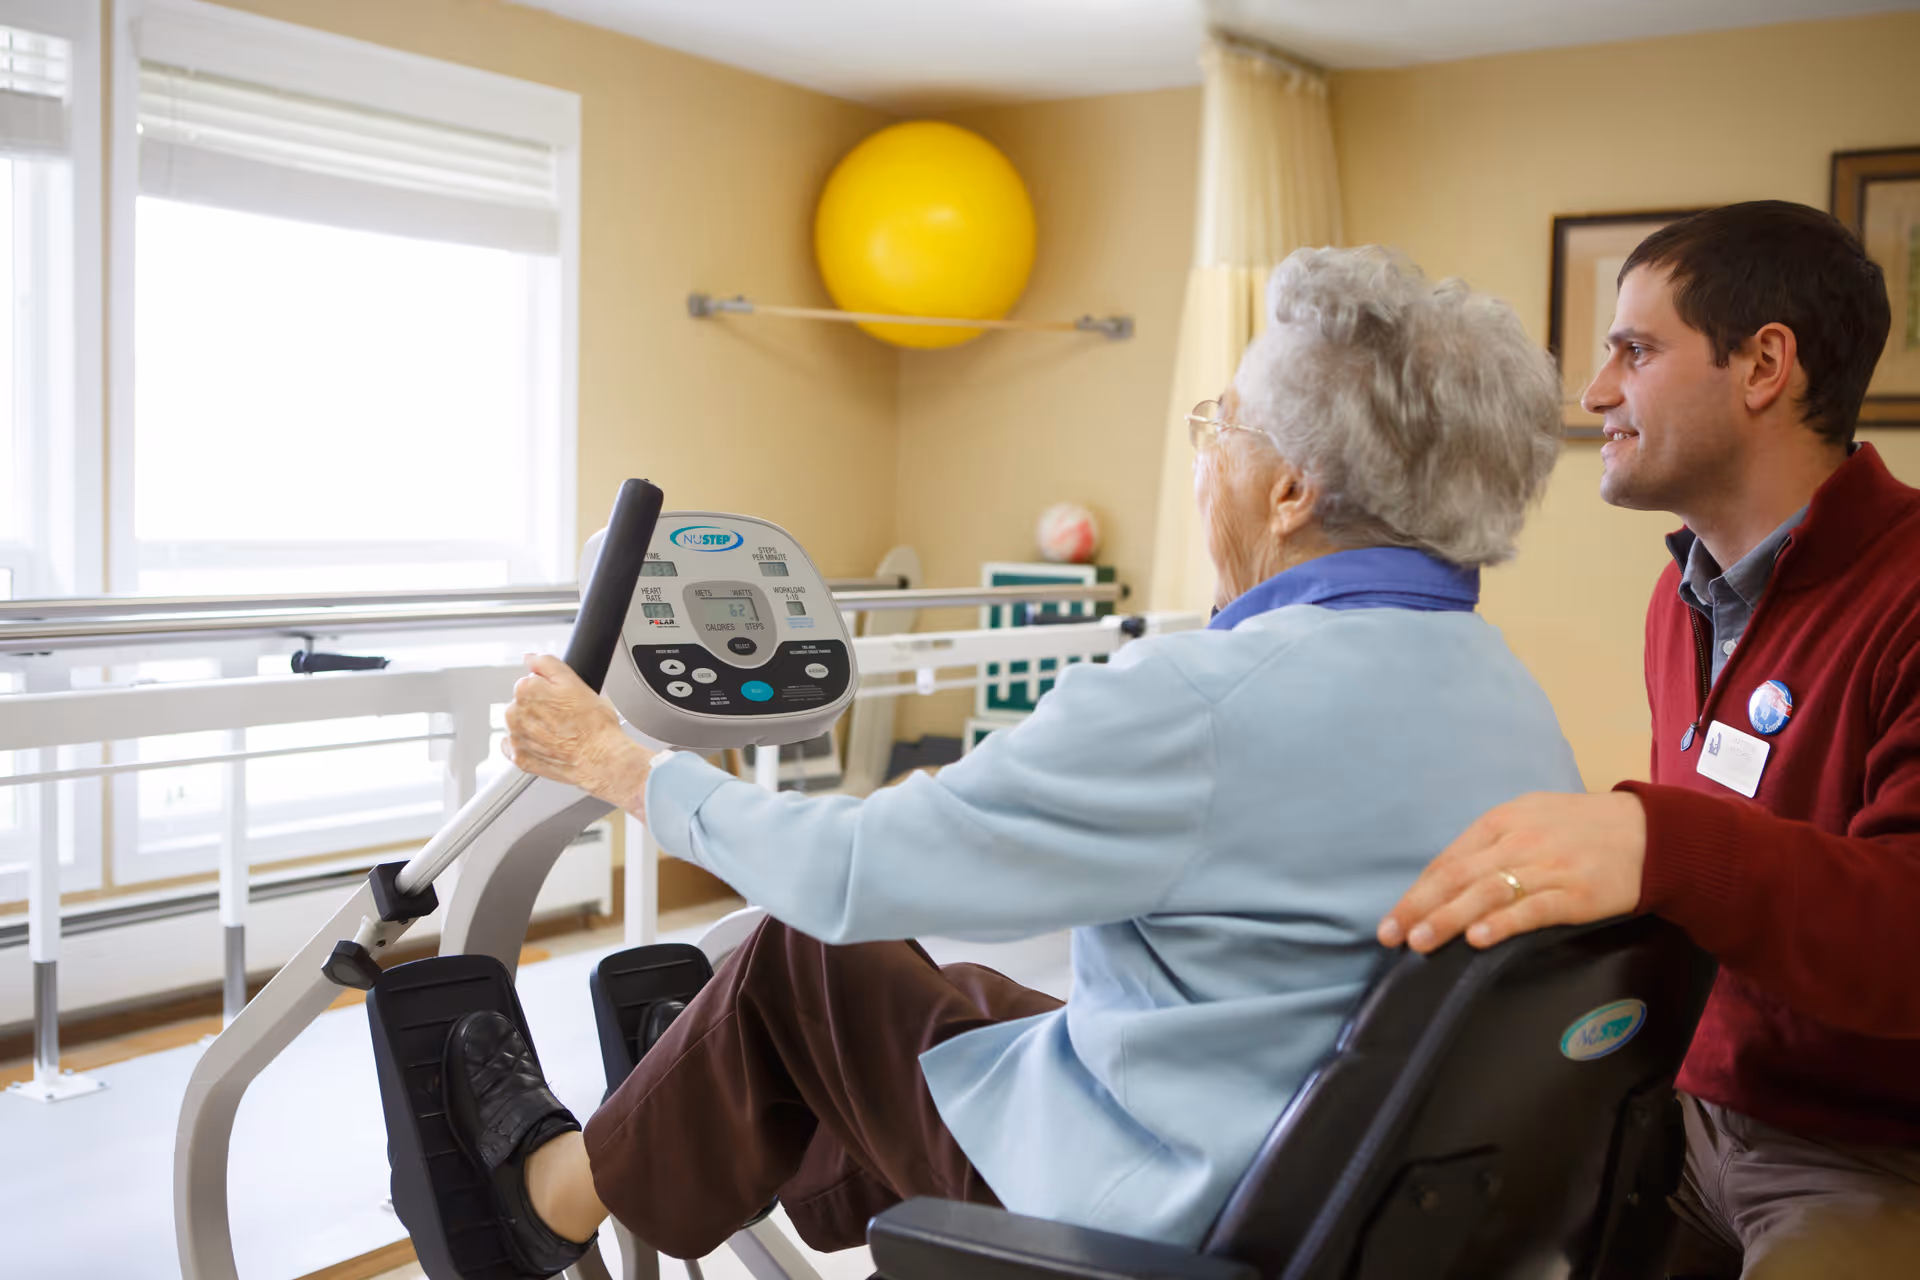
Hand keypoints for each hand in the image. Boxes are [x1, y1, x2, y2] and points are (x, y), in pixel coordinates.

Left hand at [503, 654, 651, 813]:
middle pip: (524, 702)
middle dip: (541, 706)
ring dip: (534, 725)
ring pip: (520, 723)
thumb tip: (530, 658)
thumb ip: (547, 663)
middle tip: (565, 715)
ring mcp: (515, 737)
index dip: (550, 688)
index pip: (531, 680)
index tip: (563, 698)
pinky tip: (547, 744)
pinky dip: (528, 744)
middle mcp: (514, 714)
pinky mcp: (519, 758)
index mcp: (525, 690)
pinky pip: (516, 746)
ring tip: (559, 731)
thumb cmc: (593, 724)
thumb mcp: (575, 681)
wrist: (600, 758)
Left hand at [1376, 791, 1646, 952]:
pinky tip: (1478, 938)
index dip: (1417, 891)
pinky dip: (1503, 923)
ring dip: (1449, 918)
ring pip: (1488, 892)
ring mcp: (1549, 866)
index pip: (1449, 860)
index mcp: (1503, 821)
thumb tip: (1449, 882)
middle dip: (1420, 907)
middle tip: (1391, 935)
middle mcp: (1520, 840)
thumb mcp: (1532, 820)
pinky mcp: (1577, 893)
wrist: (1653, 834)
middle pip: (1459, 876)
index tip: (1392, 920)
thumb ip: (1493, 845)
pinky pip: (1533, 909)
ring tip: (1421, 942)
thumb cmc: (1584, 829)